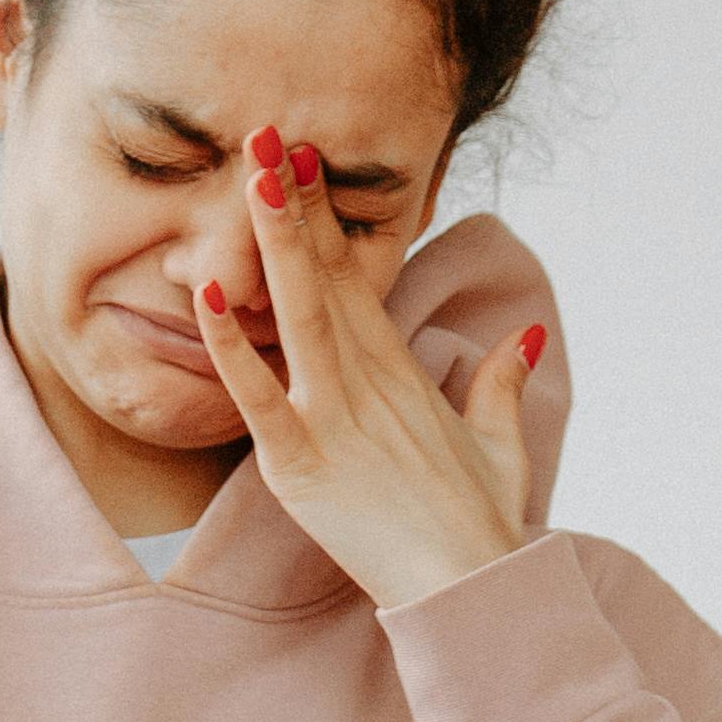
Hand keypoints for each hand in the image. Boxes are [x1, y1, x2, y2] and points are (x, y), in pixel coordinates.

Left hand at [193, 136, 540, 611]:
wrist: (472, 589)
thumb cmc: (481, 526)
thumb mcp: (499, 445)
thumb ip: (500, 386)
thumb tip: (518, 340)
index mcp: (403, 372)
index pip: (357, 278)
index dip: (326, 218)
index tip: (303, 162)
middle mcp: (368, 383)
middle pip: (327, 276)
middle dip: (296, 204)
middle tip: (269, 132)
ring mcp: (333, 419)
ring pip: (297, 314)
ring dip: (274, 243)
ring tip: (250, 174)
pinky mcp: (302, 464)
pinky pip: (256, 395)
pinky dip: (230, 346)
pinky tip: (203, 293)